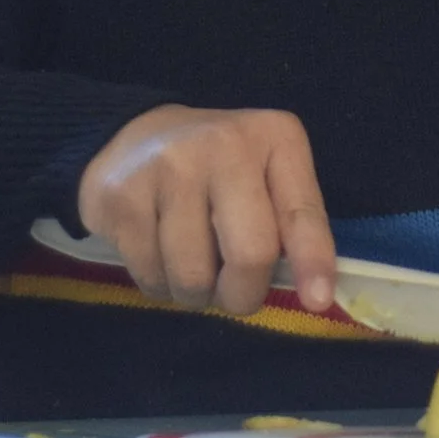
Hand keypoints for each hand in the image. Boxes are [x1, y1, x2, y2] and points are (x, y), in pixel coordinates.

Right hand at [75, 105, 337, 317]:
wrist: (132, 138)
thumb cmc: (217, 169)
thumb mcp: (266, 176)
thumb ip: (290, 224)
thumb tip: (315, 295)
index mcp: (274, 137)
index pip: (300, 211)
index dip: (312, 261)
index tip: (317, 300)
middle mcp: (224, 144)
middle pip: (250, 254)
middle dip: (243, 294)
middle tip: (232, 292)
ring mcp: (167, 167)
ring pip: (194, 277)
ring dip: (195, 293)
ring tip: (190, 263)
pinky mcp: (120, 196)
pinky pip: (150, 277)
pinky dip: (159, 283)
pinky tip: (158, 251)